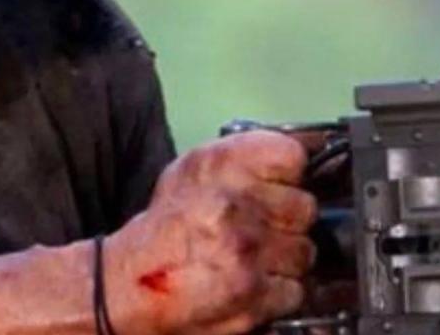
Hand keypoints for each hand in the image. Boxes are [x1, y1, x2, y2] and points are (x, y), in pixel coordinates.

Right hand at [104, 131, 317, 334]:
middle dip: (285, 220)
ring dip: (283, 258)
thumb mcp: (193, 170)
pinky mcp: (255, 293)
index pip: (292, 156)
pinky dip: (277, 291)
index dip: (287, 174)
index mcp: (219, 165)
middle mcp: (234, 203)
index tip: (276, 184)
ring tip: (251, 257)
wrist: (131, 282)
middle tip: (257, 227)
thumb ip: (246, 156)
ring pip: (304, 250)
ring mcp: (247, 250)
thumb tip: (308, 146)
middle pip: (304, 207)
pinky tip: (250, 282)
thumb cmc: (167, 226)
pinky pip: (295, 288)